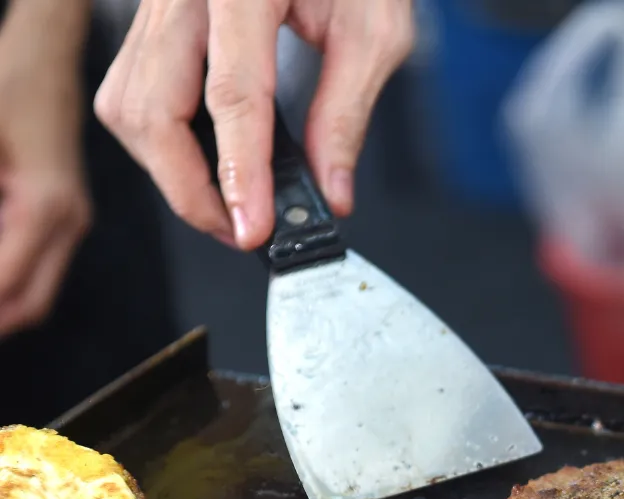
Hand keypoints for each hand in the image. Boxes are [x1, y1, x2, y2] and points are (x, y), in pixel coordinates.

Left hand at [0, 3, 91, 337]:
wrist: (42, 55)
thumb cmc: (10, 82)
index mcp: (49, 206)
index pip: (9, 285)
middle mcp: (68, 222)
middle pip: (28, 305)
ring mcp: (68, 220)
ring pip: (30, 292)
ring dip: (1, 299)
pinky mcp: (59, 214)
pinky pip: (30, 266)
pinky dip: (4, 277)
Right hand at [95, 0, 413, 250]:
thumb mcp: (375, 29)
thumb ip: (347, 112)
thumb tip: (329, 190)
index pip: (233, 95)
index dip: (240, 173)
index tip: (252, 229)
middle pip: (153, 109)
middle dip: (190, 189)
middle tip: (240, 230)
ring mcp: (160, 1)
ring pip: (129, 104)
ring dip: (170, 170)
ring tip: (229, 204)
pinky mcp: (154, 16)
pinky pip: (133, 88)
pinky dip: (163, 140)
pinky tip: (207, 160)